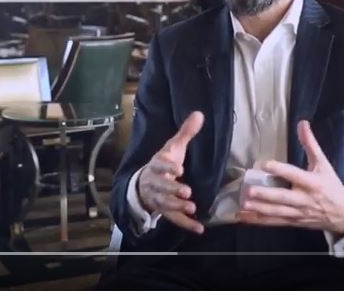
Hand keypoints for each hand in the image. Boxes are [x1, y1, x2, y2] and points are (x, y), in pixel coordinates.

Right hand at [138, 111, 204, 233]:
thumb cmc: (163, 164)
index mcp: (156, 165)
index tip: (178, 169)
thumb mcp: (173, 148)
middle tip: (186, 192)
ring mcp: (158, 198)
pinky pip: (174, 219)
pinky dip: (186, 224)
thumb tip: (200, 114)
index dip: (167, 167)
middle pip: (161, 187)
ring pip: (165, 203)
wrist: (143, 184)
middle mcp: (154, 182)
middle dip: (172, 189)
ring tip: (191, 207)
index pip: (159, 165)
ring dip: (177, 207)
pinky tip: (199, 228)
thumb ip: (185, 133)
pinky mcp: (164, 211)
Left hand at [237, 120, 343, 235]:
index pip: (294, 175)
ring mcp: (298, 213)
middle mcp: (304, 199)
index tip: (265, 164)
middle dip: (266, 195)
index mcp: (312, 183)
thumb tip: (302, 124)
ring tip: (244, 204)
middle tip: (249, 191)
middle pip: (283, 197)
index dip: (280, 170)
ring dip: (260, 209)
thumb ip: (310, 144)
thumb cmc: (331, 186)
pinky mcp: (293, 222)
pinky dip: (260, 220)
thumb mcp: (323, 164)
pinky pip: (275, 222)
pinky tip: (245, 217)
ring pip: (277, 212)